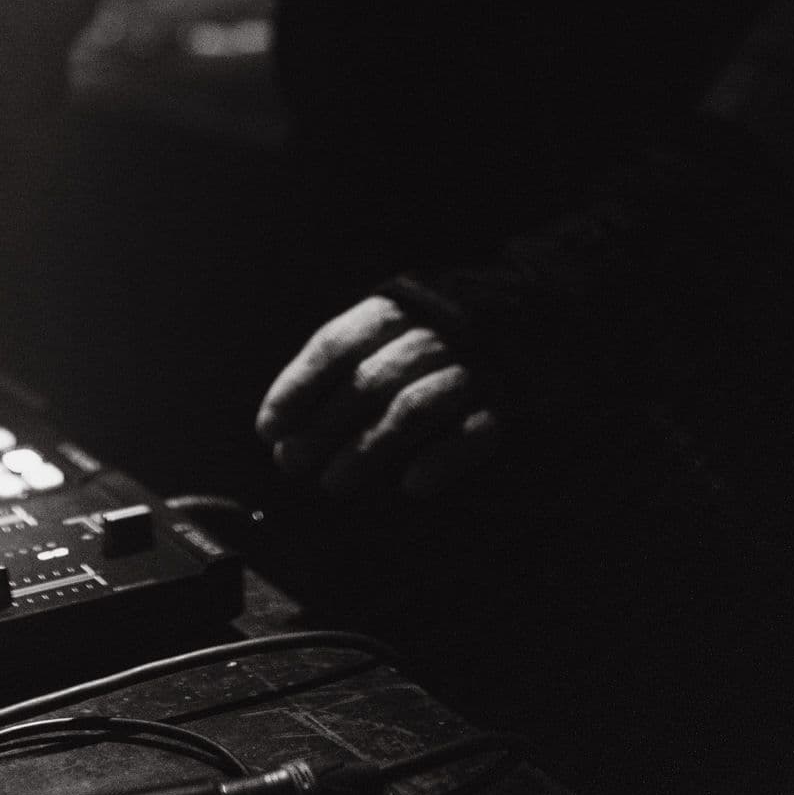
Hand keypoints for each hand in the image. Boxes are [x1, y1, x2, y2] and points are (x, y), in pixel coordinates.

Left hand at [255, 294, 500, 501]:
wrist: (524, 312)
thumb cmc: (427, 334)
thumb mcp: (381, 329)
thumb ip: (336, 369)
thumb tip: (279, 428)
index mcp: (393, 309)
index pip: (336, 344)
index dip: (299, 386)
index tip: (269, 428)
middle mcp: (430, 332)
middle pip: (369, 380)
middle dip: (324, 426)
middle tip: (292, 463)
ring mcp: (470, 365)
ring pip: (413, 408)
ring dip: (369, 449)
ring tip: (334, 483)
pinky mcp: (505, 399)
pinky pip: (473, 432)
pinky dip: (440, 459)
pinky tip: (412, 485)